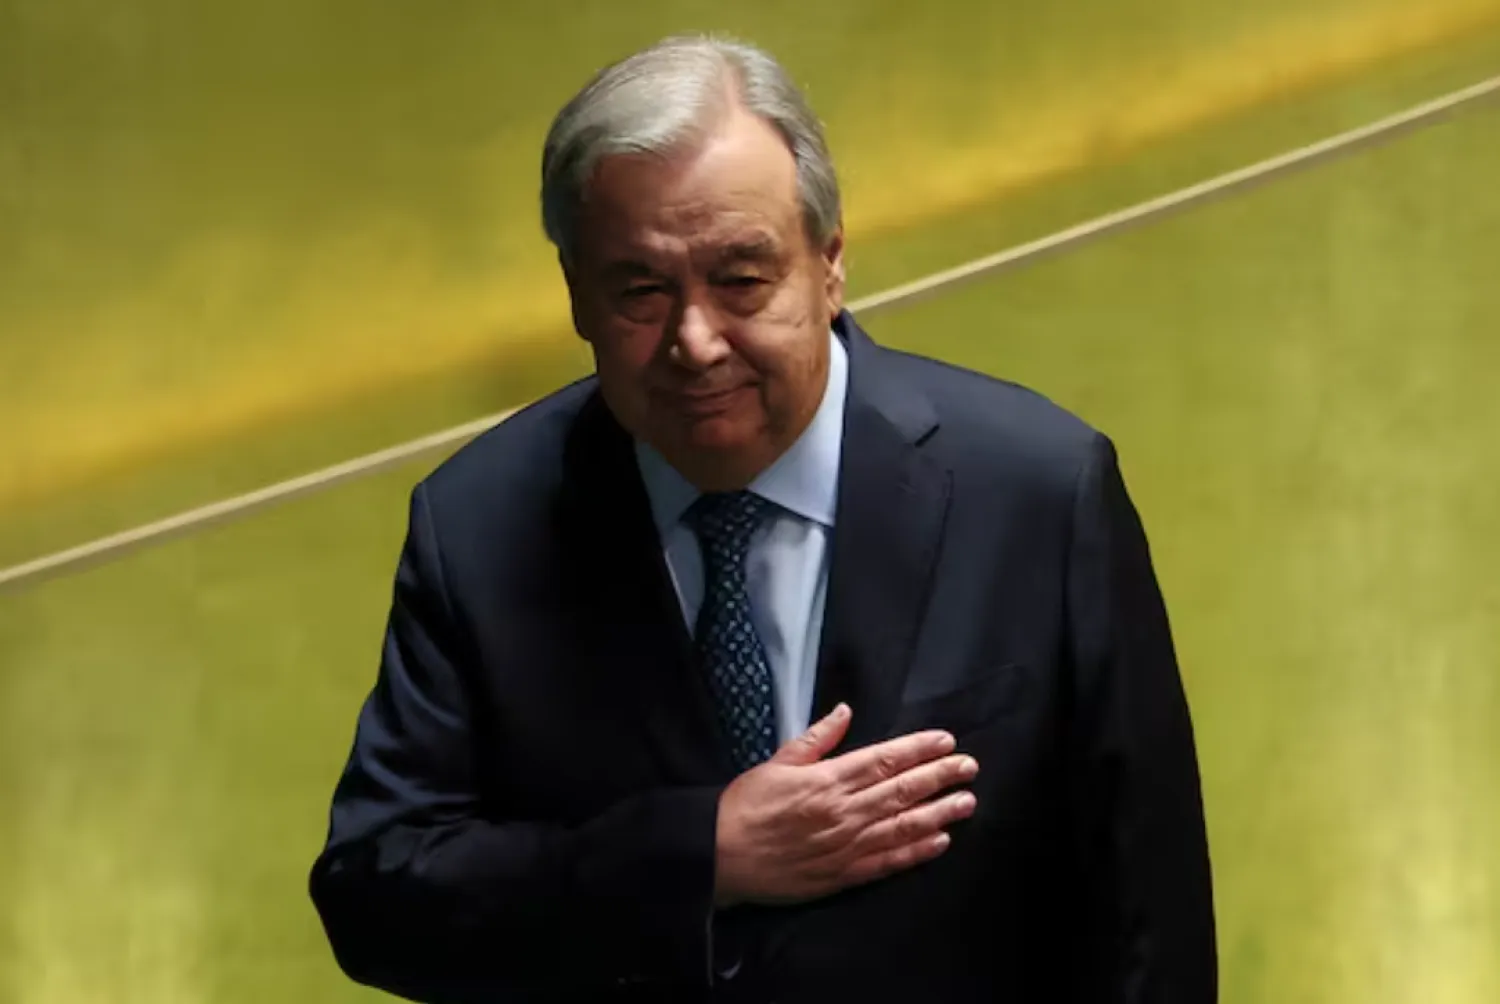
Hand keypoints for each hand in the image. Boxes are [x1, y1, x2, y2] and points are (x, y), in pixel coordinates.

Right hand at [713, 703, 978, 907]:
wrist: (720, 856)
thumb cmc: (744, 806)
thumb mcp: (777, 762)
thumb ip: (816, 739)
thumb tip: (844, 711)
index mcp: (827, 780)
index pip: (884, 759)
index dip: (919, 749)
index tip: (946, 740)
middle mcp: (843, 812)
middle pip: (902, 790)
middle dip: (940, 776)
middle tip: (970, 767)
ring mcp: (846, 845)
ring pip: (903, 826)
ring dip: (939, 813)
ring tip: (966, 802)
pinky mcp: (842, 875)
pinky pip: (887, 862)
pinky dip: (915, 852)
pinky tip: (939, 841)